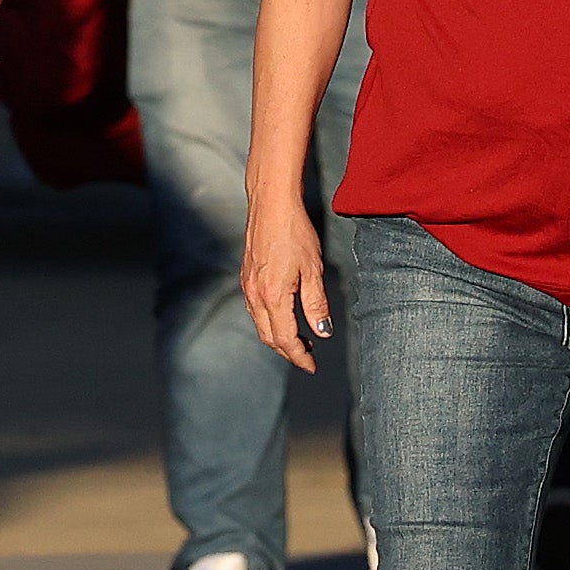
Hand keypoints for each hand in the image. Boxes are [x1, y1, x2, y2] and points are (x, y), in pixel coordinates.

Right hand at [241, 196, 334, 371]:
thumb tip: (322, 331)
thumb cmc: (294, 231)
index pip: (285, 339)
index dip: (299, 357)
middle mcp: (255, 295)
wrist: (271, 204)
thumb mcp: (313, 269)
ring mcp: (247, 286)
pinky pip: (255, 310)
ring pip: (261, 324)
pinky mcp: (246, 277)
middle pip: (269, 337)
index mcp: (273, 296)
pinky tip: (284, 316)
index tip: (312, 366)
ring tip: (301, 339)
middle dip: (288, 351)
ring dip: (279, 337)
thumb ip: (316, 304)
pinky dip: (270, 322)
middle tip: (308, 357)